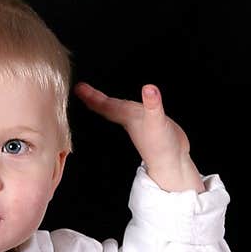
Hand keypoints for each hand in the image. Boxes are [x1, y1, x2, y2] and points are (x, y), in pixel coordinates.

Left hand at [74, 81, 204, 191]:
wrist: (173, 163)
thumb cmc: (161, 146)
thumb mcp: (157, 123)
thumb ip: (152, 105)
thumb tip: (149, 89)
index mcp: (128, 117)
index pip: (105, 105)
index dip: (91, 96)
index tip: (78, 88)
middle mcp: (131, 119)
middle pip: (109, 106)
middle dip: (95, 98)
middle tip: (81, 89)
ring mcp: (140, 123)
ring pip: (120, 110)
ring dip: (109, 103)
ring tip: (100, 97)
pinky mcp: (152, 125)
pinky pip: (136, 112)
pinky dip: (132, 106)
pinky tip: (135, 104)